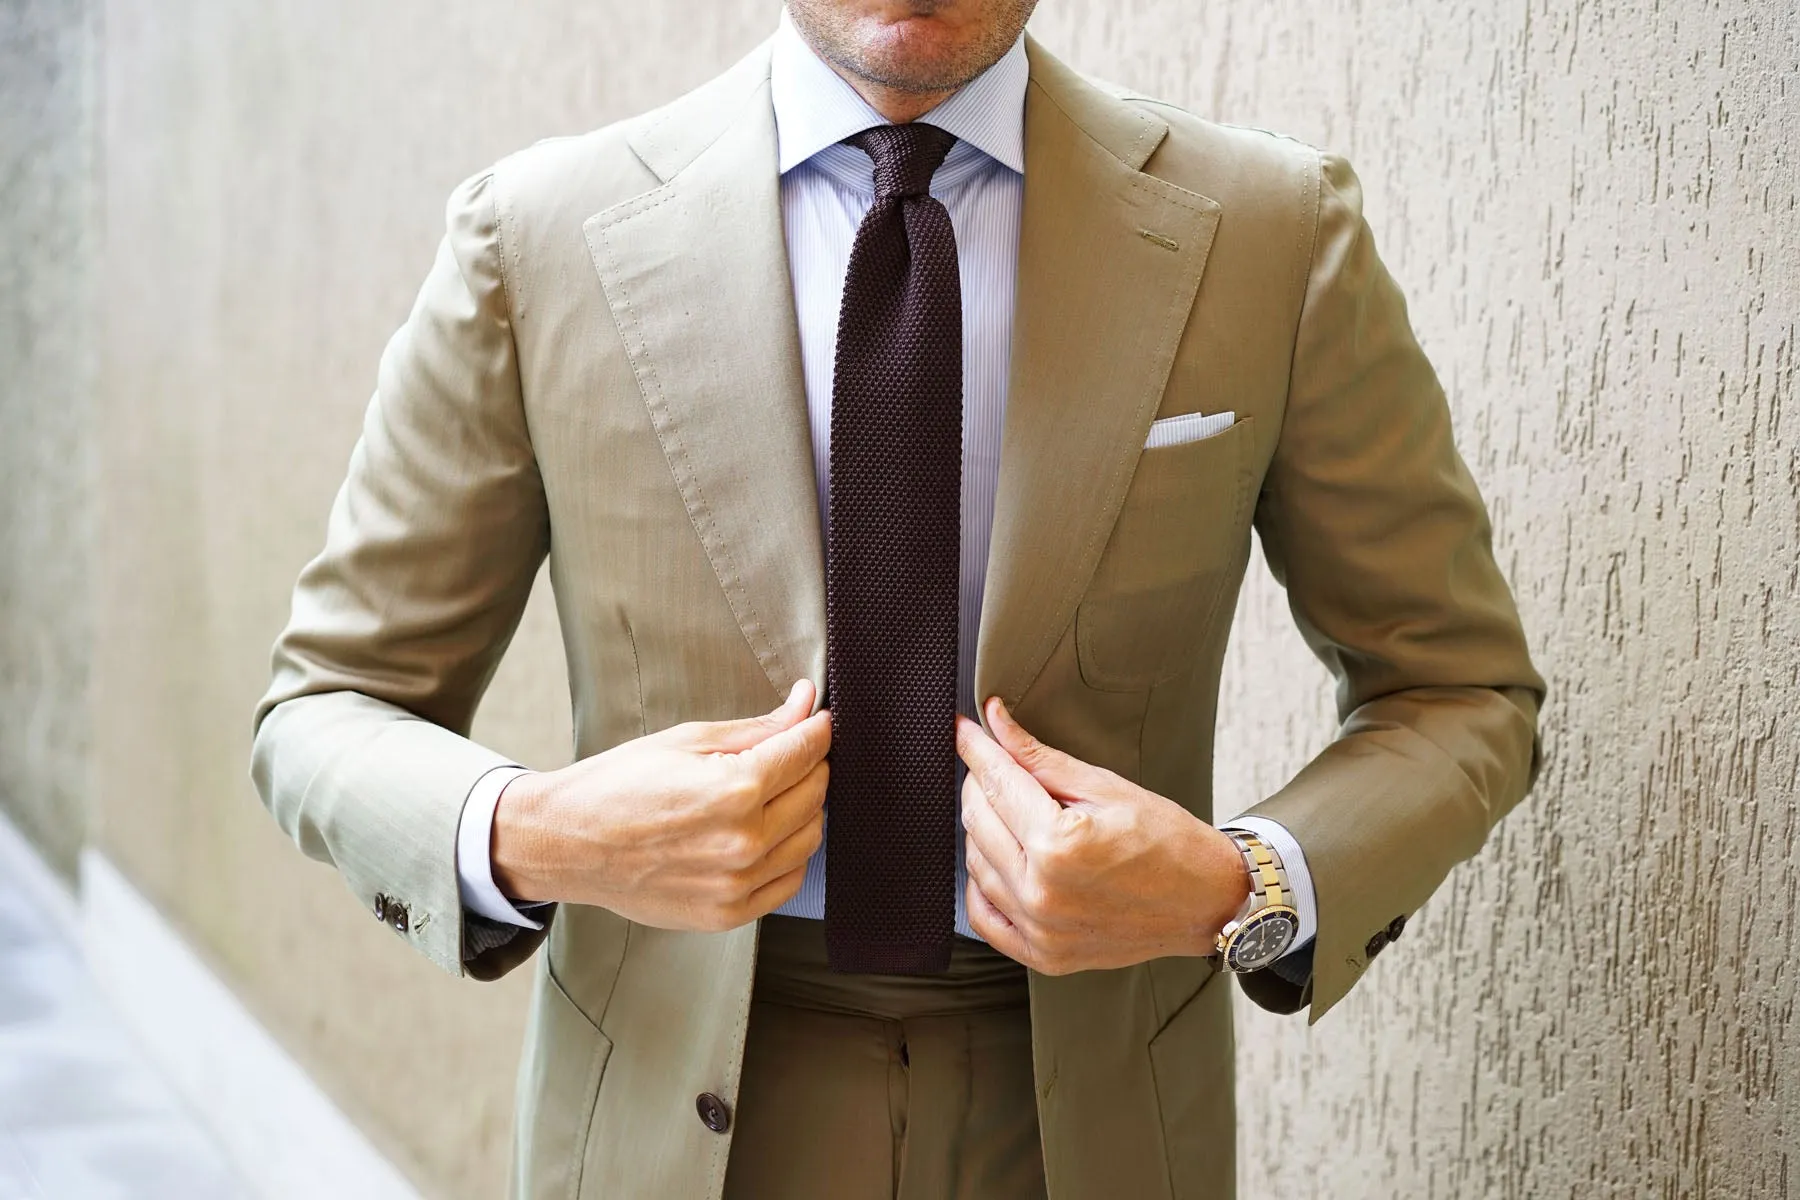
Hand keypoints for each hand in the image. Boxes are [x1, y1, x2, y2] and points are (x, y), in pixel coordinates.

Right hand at [492, 680, 830, 931]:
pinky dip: (787, 852)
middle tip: (783, 752)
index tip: (813, 719)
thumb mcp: (688, 740)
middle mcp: (744, 843)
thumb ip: (758, 728)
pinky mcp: (729, 913)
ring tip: (767, 793)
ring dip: (802, 809)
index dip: (815, 729)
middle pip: (815, 793)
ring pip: (809, 838)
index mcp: (736, 791)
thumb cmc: (619, 786)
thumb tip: (806, 704)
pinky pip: (789, 879)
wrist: (568, 844)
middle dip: (809, 765)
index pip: (808, 752)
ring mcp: (738, 884)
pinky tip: (760, 833)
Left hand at [954, 697, 1249, 973]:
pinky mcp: (1042, 955)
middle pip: (978, 821)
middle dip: (981, 783)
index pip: (997, 783)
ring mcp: (1040, 930)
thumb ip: (1041, 757)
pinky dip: (983, 883)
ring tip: (1012, 809)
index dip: (977, 749)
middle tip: (996, 764)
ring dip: (983, 829)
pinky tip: (1002, 858)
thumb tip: (996, 723)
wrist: (1207, 902)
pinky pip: (984, 916)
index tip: (964, 729)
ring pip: (976, 863)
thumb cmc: (1168, 842)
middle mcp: (1042, 893)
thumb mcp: (1106, 787)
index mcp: (1060, 846)